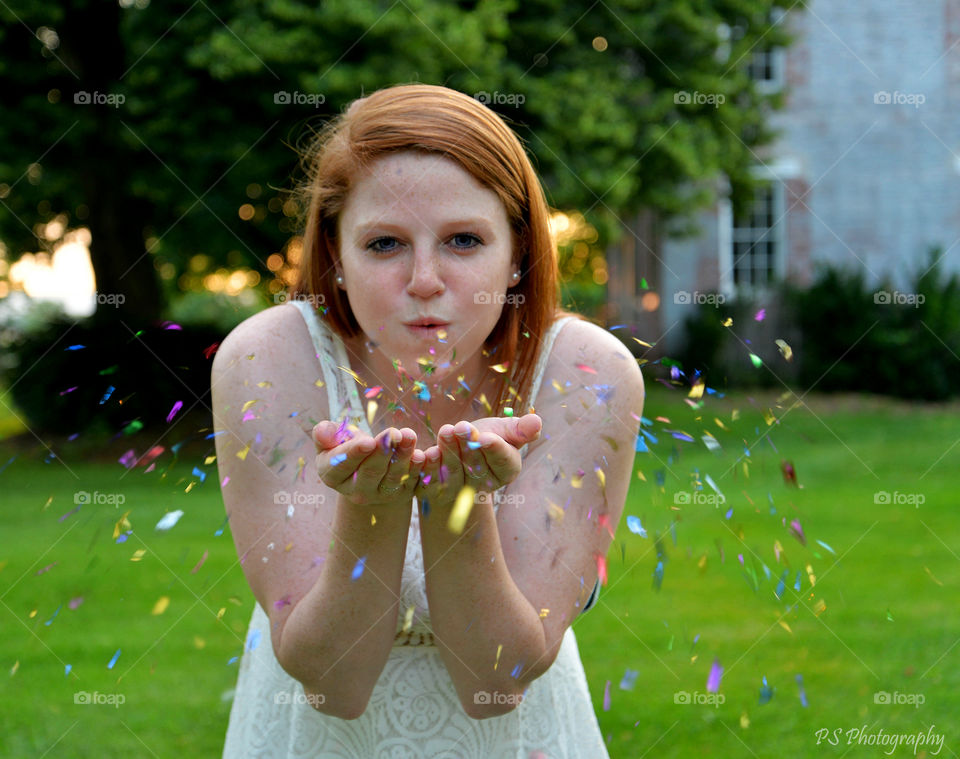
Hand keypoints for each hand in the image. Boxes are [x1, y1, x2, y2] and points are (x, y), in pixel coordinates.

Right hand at [314, 420, 424, 506]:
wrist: (366, 467)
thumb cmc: (346, 446)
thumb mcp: (331, 440)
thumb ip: (325, 434)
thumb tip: (322, 431)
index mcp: (332, 475)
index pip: (341, 465)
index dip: (354, 453)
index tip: (368, 441)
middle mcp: (355, 491)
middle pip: (370, 472)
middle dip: (383, 452)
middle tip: (393, 433)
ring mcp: (379, 495)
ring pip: (393, 476)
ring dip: (403, 456)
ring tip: (409, 435)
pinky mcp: (401, 494)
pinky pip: (411, 482)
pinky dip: (418, 469)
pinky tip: (422, 454)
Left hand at [414, 414, 541, 505]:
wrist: (460, 451)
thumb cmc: (487, 436)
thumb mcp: (504, 429)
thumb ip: (519, 429)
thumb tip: (537, 421)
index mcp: (506, 471)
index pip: (503, 461)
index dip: (494, 449)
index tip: (485, 437)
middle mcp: (484, 485)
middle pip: (477, 465)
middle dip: (468, 445)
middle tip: (461, 426)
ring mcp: (460, 491)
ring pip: (455, 472)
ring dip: (449, 451)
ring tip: (446, 430)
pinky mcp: (437, 491)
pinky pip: (433, 481)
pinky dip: (429, 467)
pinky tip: (427, 452)